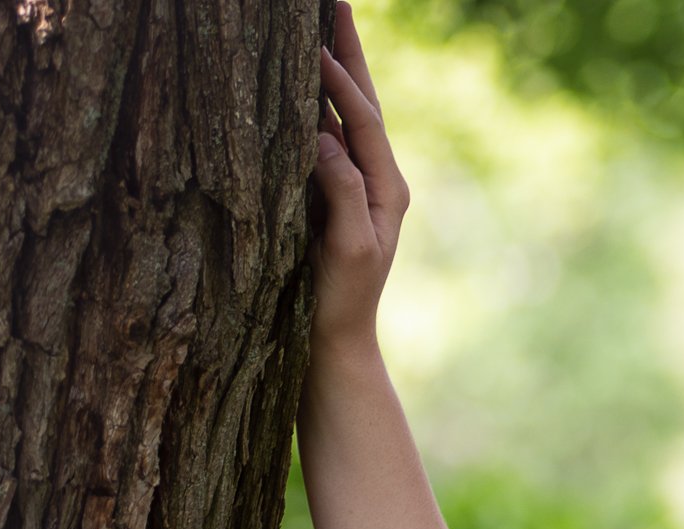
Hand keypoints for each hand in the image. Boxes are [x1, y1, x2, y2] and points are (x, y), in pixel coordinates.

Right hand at [308, 2, 405, 353]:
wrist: (335, 341)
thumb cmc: (342, 299)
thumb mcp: (348, 247)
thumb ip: (342, 190)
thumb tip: (322, 137)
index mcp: (388, 188)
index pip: (363, 119)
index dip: (339, 80)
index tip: (314, 42)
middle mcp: (376, 180)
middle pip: (362, 103)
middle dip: (347, 53)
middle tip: (334, 4)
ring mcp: (354, 188)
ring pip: (342, 116)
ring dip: (330, 72)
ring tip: (315, 30)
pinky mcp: (331, 198)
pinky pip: (323, 140)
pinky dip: (311, 106)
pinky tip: (296, 85)